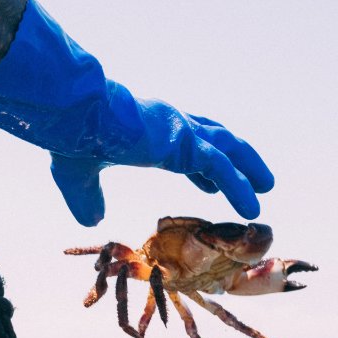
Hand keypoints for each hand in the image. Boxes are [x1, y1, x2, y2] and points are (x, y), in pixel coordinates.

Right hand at [0, 0, 273, 224]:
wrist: (75, 115)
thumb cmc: (72, 139)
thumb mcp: (78, 176)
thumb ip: (87, 198)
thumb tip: (91, 221)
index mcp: (148, 129)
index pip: (183, 145)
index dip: (200, 166)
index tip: (209, 184)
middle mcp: (169, 125)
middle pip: (215, 138)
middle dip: (236, 160)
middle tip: (254, 180)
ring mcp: (180, 132)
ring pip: (228, 148)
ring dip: (249, 168)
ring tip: (265, 188)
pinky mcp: (184, 143)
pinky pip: (222, 167)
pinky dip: (239, 186)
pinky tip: (251, 206)